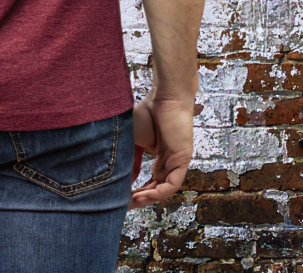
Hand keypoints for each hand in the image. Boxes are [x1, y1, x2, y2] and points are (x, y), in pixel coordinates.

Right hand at [129, 93, 193, 207]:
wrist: (164, 97)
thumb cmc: (148, 113)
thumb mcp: (133, 141)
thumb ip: (131, 160)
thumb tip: (125, 181)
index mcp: (159, 158)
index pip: (149, 182)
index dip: (136, 192)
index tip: (120, 198)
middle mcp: (169, 163)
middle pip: (155, 189)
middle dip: (140, 199)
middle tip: (123, 205)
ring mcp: (177, 162)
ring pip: (163, 190)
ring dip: (148, 198)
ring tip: (131, 201)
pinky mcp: (183, 160)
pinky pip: (172, 184)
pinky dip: (159, 192)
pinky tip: (144, 195)